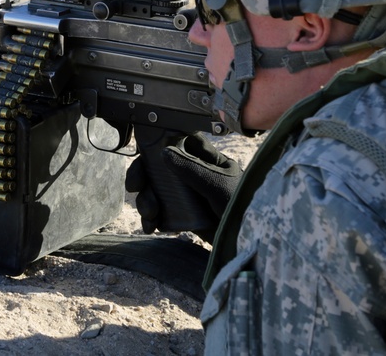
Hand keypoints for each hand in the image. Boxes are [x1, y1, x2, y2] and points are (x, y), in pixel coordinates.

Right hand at [125, 133, 241, 238]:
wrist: (250, 244)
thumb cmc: (243, 208)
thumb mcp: (218, 186)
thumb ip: (192, 169)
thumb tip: (165, 152)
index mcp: (207, 160)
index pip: (180, 143)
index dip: (160, 144)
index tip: (145, 152)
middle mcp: (195, 174)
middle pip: (160, 167)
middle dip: (144, 176)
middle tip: (135, 187)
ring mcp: (188, 195)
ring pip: (156, 190)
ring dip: (146, 200)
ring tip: (149, 214)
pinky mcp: (184, 215)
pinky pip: (161, 211)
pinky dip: (152, 218)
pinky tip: (151, 225)